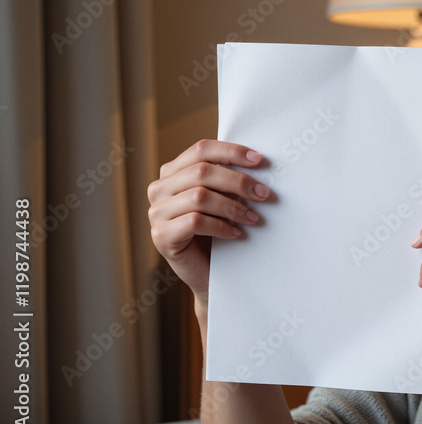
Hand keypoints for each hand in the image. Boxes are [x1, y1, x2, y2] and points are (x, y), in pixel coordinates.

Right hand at [147, 140, 269, 311]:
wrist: (209, 273)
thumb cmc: (218, 230)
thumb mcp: (222, 198)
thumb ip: (228, 177)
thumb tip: (258, 160)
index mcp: (172, 172)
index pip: (201, 149)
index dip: (232, 151)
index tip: (260, 160)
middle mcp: (159, 189)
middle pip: (202, 172)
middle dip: (239, 181)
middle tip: (264, 194)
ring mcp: (156, 213)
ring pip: (199, 196)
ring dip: (233, 207)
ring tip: (254, 218)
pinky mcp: (160, 236)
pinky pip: (195, 221)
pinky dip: (221, 226)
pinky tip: (236, 233)